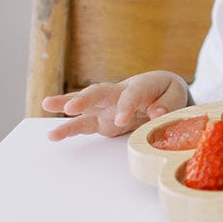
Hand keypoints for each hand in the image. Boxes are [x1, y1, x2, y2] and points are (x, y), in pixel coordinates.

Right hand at [41, 71, 188, 140]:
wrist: (160, 91)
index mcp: (140, 86)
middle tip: (70, 108)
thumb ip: (168, 103)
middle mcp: (118, 93)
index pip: (131, 95)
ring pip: (85, 104)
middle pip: (99, 92)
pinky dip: (69, 129)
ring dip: (66, 105)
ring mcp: (106, 106)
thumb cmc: (168, 93)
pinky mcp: (100, 120)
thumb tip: (156, 113)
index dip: (126, 106)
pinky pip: (83, 124)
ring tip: (46, 105)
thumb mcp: (176, 95)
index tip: (121, 120)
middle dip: (85, 98)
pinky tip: (53, 135)